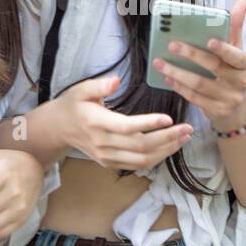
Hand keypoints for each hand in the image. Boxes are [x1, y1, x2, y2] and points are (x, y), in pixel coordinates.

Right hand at [54, 74, 192, 169]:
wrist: (58, 129)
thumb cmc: (72, 105)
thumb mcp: (81, 89)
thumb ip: (99, 85)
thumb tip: (116, 80)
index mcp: (97, 123)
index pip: (127, 127)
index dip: (149, 124)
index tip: (169, 119)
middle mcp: (103, 144)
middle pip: (140, 146)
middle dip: (167, 138)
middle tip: (187, 129)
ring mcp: (107, 157)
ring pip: (142, 159)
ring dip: (166, 150)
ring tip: (184, 138)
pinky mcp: (110, 163)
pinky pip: (138, 165)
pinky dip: (157, 158)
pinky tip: (170, 147)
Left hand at [152, 0, 245, 130]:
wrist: (235, 107)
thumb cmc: (232, 70)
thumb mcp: (235, 49)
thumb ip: (235, 27)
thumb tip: (242, 1)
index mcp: (244, 64)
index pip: (236, 56)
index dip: (224, 49)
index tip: (209, 40)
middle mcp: (240, 82)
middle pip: (214, 67)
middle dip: (192, 55)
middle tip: (172, 45)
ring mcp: (229, 98)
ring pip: (200, 84)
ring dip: (177, 72)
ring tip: (160, 62)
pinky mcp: (217, 111)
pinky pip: (195, 98)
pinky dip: (179, 87)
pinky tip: (167, 78)